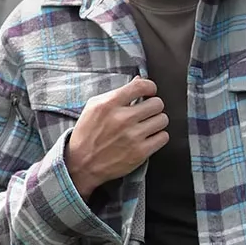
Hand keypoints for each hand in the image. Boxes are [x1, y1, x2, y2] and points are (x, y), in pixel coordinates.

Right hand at [65, 76, 168, 197]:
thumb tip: (139, 80)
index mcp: (109, 104)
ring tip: (148, 125)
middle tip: (148, 111)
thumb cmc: (87, 134)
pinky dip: (158, 136)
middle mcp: (122, 119)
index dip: (150, 87)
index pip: (142, 86)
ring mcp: (133, 136)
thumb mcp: (94, 107)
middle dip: (154, 106)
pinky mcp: (140, 152)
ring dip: (157, 121)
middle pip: (157, 103)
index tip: (150, 92)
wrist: (82, 164)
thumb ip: (117, 93)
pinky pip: (163, 137)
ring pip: (162, 120)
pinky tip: (148, 137)